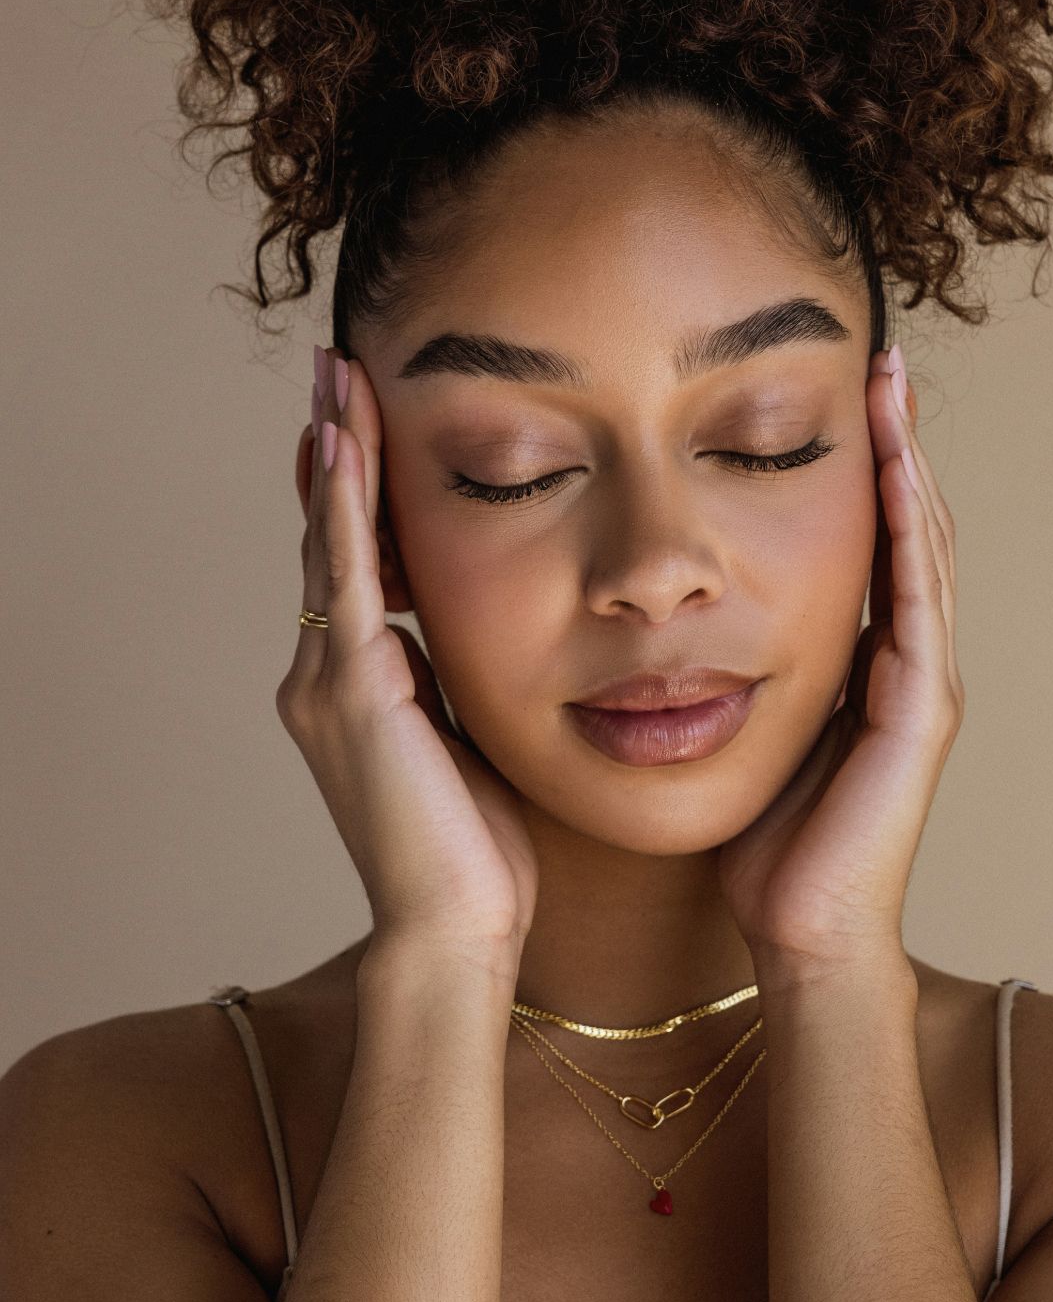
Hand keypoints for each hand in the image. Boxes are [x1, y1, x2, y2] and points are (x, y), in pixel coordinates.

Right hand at [275, 346, 538, 967]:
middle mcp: (327, 676)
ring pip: (330, 545)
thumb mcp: (469, 743)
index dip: (358, 495)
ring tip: (334, 380)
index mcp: (358, 687)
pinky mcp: (352, 692)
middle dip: (336, 454)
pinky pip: (346, 581)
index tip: (364, 425)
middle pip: (331, 540)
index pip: (356, 567)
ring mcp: (330, 683)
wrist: (454, 929)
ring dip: (334, 458)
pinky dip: (343, 511)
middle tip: (336, 372)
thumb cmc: (475, 852)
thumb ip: (455, 685)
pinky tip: (343, 447)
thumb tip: (471, 638)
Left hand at [715, 348, 963, 977]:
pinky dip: (908, 532)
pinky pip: (918, 601)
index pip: (865, 542)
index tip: (835, 394)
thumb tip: (665, 621)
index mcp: (861, 661)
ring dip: (909, 464)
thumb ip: (730, 671)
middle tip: (879, 362)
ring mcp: (921, 682)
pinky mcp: (922, 711)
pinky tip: (895, 471)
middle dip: (893, 443)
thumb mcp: (742, 729)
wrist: (800, 931)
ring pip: (921, 548)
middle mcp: (902, 660)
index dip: (857, 468)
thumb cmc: (766, 841)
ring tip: (893, 389)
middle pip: (903, 528)